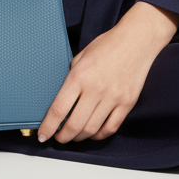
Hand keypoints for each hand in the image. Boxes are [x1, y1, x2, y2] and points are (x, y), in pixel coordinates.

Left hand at [37, 2, 178, 143]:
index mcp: (79, 76)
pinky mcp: (127, 103)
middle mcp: (95, 89)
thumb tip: (62, 97)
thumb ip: (71, 77)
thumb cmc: (106, 45)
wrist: (135, 41)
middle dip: (63, 136)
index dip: (48, 126)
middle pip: (75, 124)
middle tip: (58, 138)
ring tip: (73, 136)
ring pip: (92, 129)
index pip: (59, 109)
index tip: (43, 135)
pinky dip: (99, 135)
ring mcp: (113, 98)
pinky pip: (111, 128)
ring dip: (80, 138)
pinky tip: (93, 133)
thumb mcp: (80, 56)